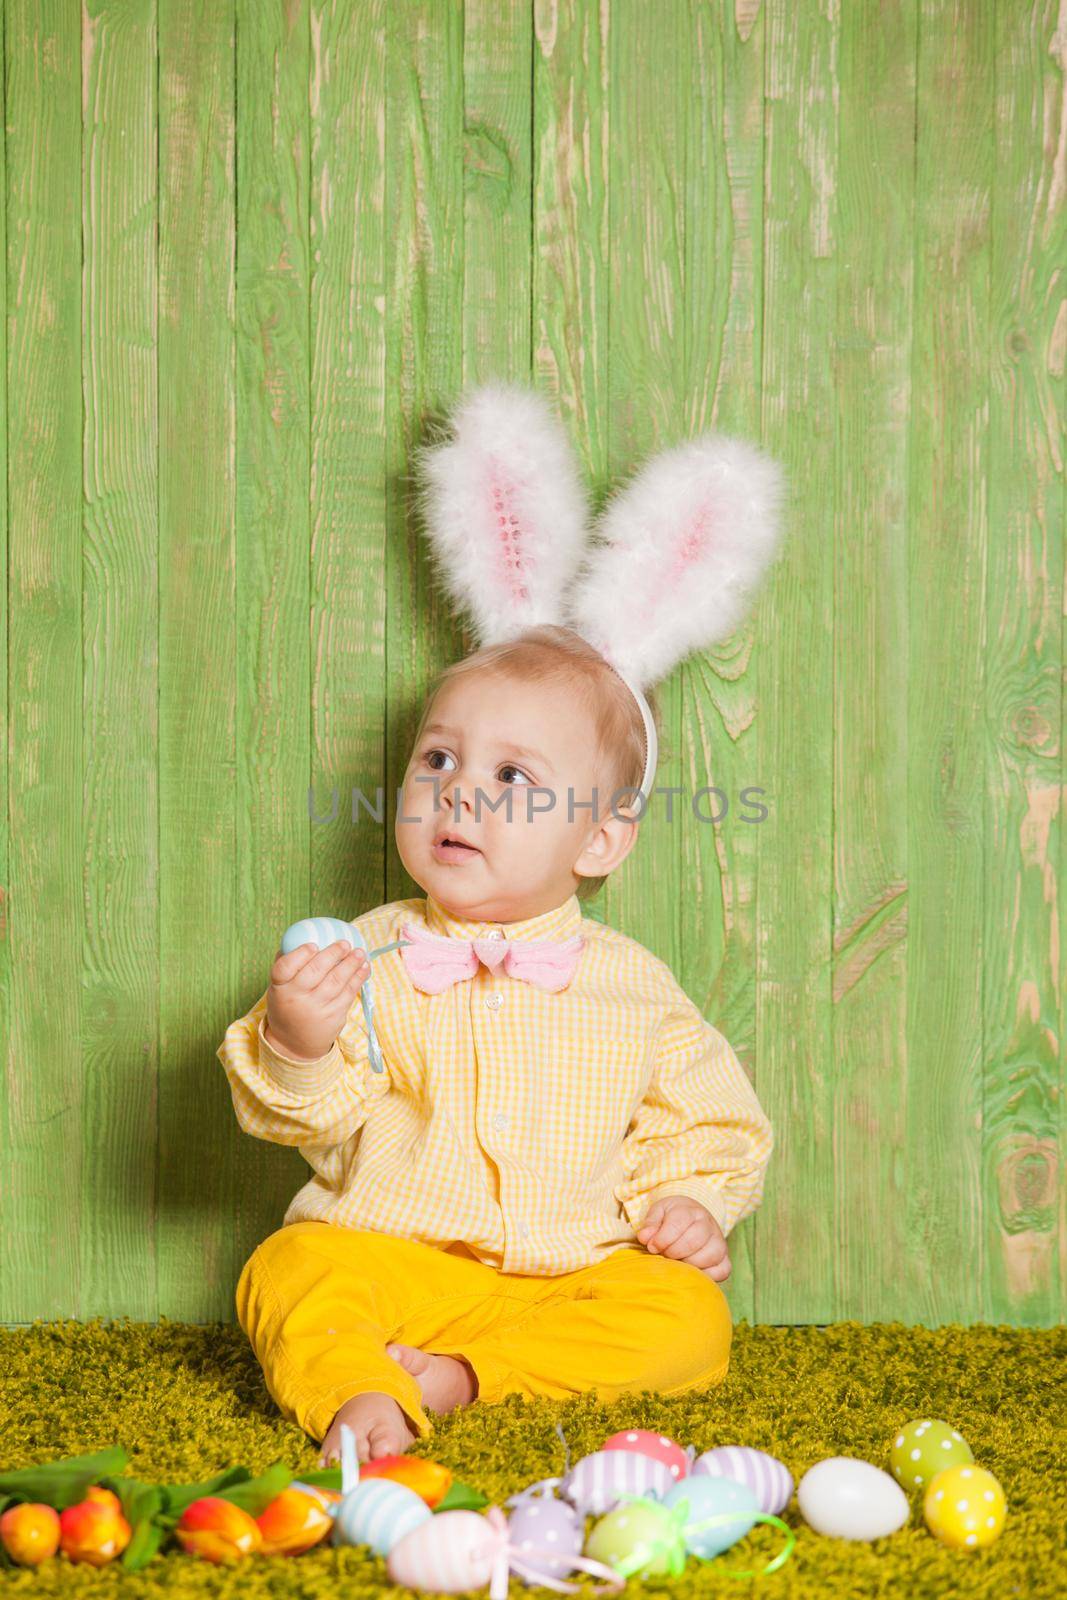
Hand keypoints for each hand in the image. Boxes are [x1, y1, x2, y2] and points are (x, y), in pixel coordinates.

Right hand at [265, 940, 370, 1061]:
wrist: (294, 1044)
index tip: (313, 944)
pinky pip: (348, 993)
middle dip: (333, 954)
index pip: (285, 968)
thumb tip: (298, 937)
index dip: (299, 954)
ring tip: (359, 952)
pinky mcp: (333, 1017)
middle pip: (315, 972)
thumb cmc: (288, 1006)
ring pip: (336, 981)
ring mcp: (316, 1009)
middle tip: (345, 943)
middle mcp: (296, 999)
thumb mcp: (278, 989)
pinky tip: (364, 967)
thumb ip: (286, 965)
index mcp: (280, 988)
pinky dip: (358, 978)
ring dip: (351, 964)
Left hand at [636, 1195, 730, 1281]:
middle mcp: (709, 1224)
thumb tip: (645, 1237)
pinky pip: (722, 1271)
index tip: (652, 1246)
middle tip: (664, 1255)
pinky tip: (692, 1271)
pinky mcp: (725, 1259)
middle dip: (673, 1252)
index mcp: (691, 1210)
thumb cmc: (673, 1217)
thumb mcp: (659, 1212)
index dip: (662, 1238)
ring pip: (709, 1256)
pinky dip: (707, 1275)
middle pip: (693, 1241)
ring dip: (689, 1263)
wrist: (693, 1217)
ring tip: (677, 1261)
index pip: (679, 1223)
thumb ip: (650, 1224)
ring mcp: (719, 1242)